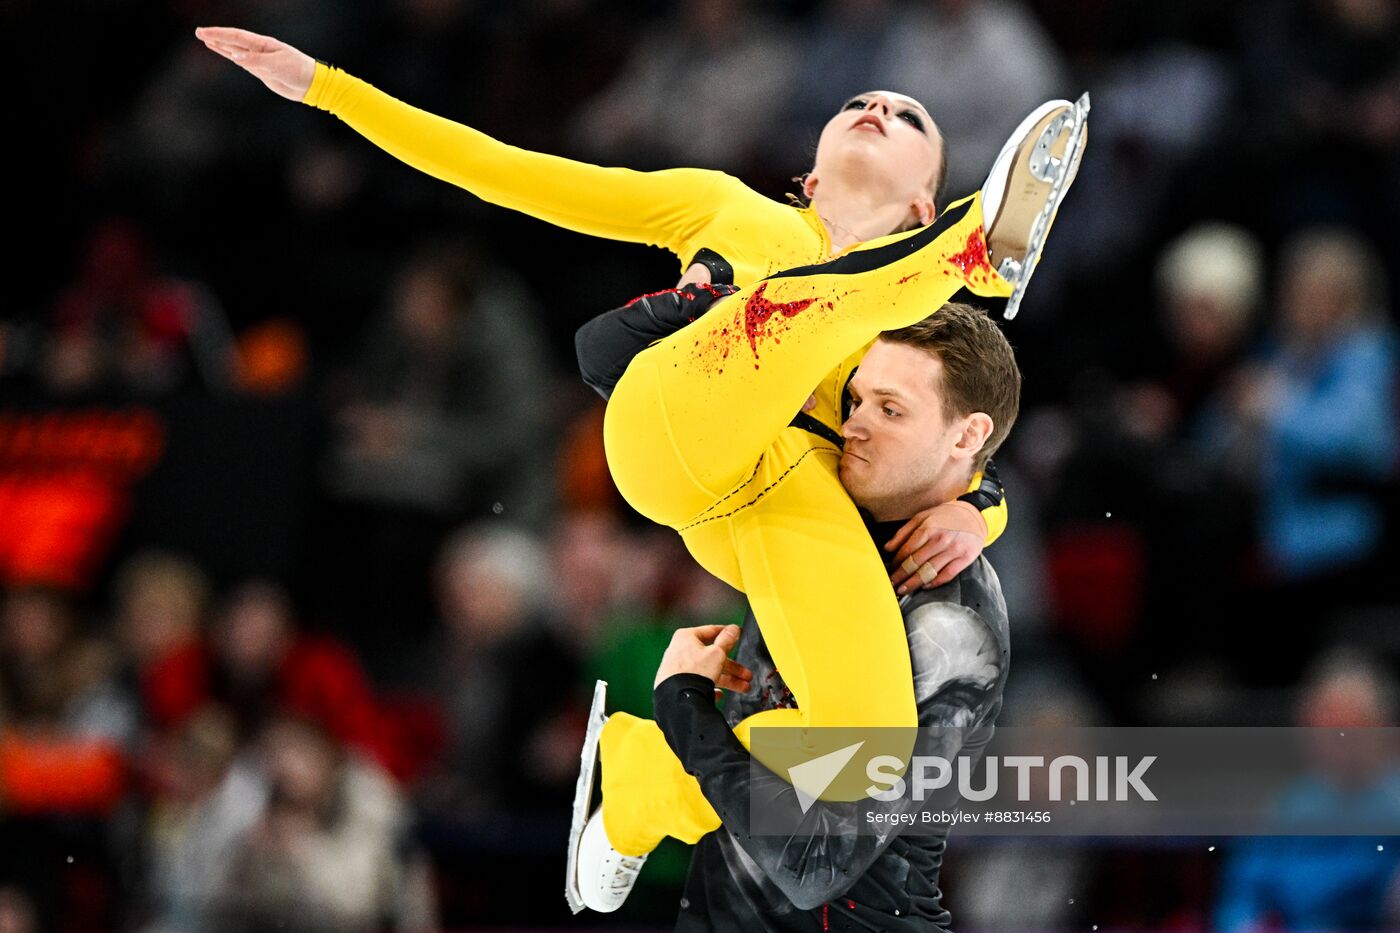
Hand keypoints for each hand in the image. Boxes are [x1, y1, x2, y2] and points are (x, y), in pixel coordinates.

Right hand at [195, 26, 316, 101]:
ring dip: (221, 46)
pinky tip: (224, 52)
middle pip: (233, 42)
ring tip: (206, 39)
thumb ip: (255, 60)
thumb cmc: (298, 70)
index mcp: (263, 44)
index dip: (219, 34)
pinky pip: (242, 62)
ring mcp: (259, 60)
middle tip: (198, 32)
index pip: (236, 37)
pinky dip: (231, 57)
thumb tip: (235, 57)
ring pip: (235, 51)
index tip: (203, 32)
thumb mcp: (277, 65)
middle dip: (216, 37)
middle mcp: (259, 50)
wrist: (311, 84)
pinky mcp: (261, 71)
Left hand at [654, 624, 751, 693]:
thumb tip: (733, 629)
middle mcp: (679, 650)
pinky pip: (697, 683)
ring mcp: (676, 668)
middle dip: (732, 667)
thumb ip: (727, 640)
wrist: (678, 699)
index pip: (711, 631)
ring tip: (743, 688)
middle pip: (712, 656)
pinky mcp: (676, 683)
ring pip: (707, 671)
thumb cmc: (694, 672)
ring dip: (727, 680)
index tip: (737, 636)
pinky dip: (710, 688)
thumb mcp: (717, 653)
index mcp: (686, 637)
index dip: (727, 634)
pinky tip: (719, 694)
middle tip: (746, 673)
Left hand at [885, 500, 985, 593]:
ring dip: (914, 583)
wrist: (975, 515)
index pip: (907, 550)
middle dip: (901, 576)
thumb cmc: (946, 516)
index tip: (889, 570)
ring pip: (929, 571)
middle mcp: (940, 540)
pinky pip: (947, 575)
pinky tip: (924, 586)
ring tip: (904, 590)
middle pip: (916, 563)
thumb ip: (903, 532)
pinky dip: (934, 583)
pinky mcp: (965, 558)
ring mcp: (954, 550)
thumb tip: (887, 548)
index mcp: (928, 528)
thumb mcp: (922, 517)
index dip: (896, 562)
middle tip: (891, 584)